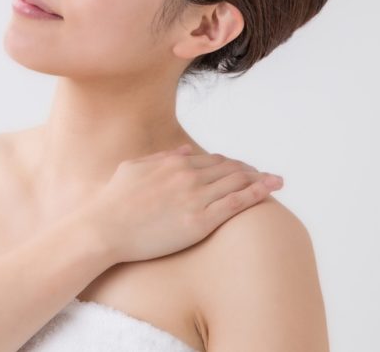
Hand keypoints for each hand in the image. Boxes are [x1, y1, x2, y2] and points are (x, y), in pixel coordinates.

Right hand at [80, 144, 283, 263]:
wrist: (103, 228)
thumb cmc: (112, 202)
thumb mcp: (132, 168)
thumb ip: (160, 158)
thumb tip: (183, 151)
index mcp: (172, 162)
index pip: (211, 159)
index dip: (229, 164)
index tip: (240, 170)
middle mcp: (188, 175)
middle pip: (229, 168)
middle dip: (249, 170)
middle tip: (264, 175)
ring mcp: (195, 197)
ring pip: (238, 182)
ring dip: (260, 179)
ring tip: (276, 181)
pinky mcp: (200, 221)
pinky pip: (237, 202)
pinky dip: (258, 193)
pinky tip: (272, 189)